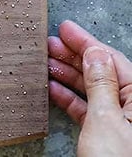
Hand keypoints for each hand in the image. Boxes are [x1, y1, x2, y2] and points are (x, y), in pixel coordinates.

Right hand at [48, 20, 131, 156]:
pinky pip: (87, 109)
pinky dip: (68, 98)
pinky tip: (51, 88)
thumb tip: (94, 53)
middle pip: (101, 72)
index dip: (86, 42)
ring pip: (91, 89)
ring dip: (67, 75)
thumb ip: (100, 84)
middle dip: (74, 56)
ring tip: (44, 62)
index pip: (110, 60)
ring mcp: (120, 121)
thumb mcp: (106, 119)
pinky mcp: (107, 134)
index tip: (65, 28)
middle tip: (49, 42)